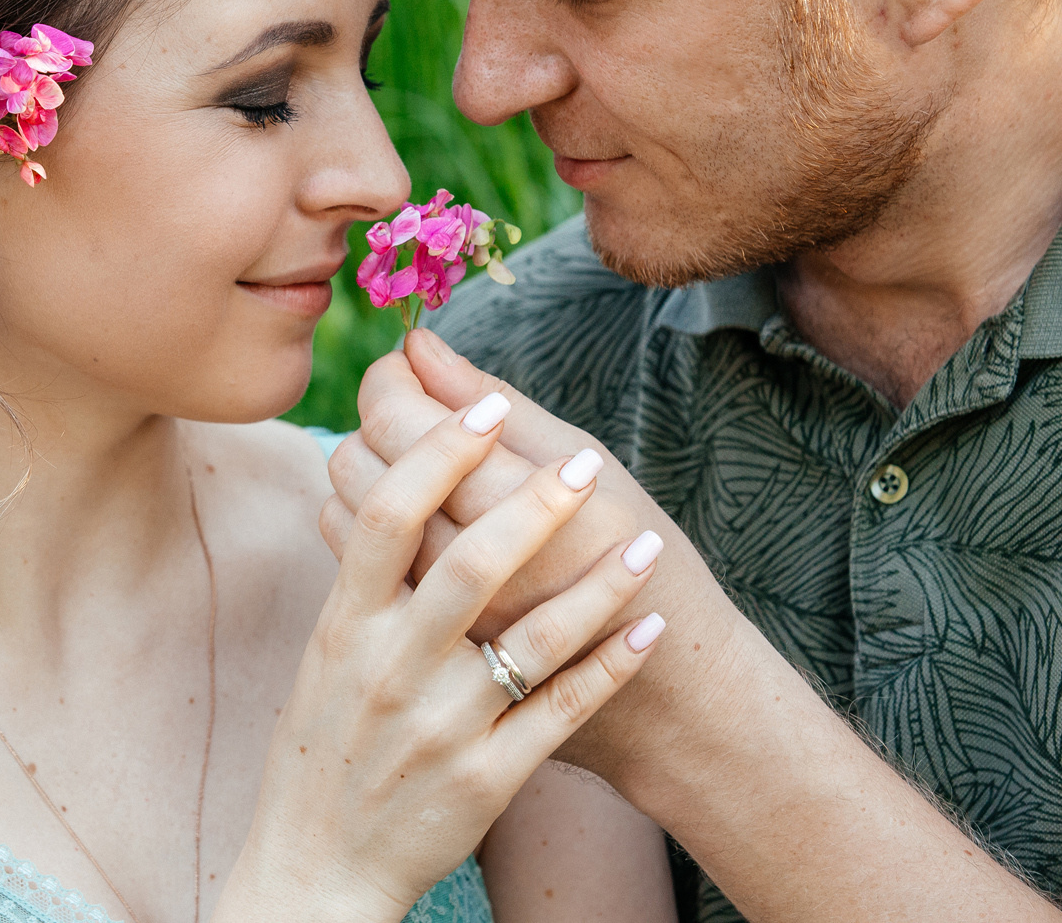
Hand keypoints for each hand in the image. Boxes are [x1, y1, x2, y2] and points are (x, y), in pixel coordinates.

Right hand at [217, 395, 665, 922]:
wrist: (317, 865)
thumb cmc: (326, 744)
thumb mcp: (325, 652)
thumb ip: (362, 571)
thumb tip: (377, 471)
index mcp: (345, 625)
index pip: (385, 516)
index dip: (437, 453)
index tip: (486, 405)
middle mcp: (390, 669)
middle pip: (467, 564)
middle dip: (533, 504)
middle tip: (585, 460)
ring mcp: (440, 726)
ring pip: (530, 640)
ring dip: (597, 586)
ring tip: (644, 543)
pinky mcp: (485, 778)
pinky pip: (560, 712)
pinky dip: (609, 667)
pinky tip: (648, 628)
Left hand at [322, 334, 1061, 922]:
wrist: (697, 720)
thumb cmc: (658, 592)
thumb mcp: (602, 485)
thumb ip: (514, 420)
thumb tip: (435, 342)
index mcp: (542, 480)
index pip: (413, 398)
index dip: (396, 374)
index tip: (408, 366)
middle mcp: (496, 539)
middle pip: (375, 444)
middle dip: (376, 417)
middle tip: (398, 411)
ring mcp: (469, 602)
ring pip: (364, 510)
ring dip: (373, 479)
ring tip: (405, 471)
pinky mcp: (454, 645)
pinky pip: (381, 579)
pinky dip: (379, 546)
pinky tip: (405, 536)